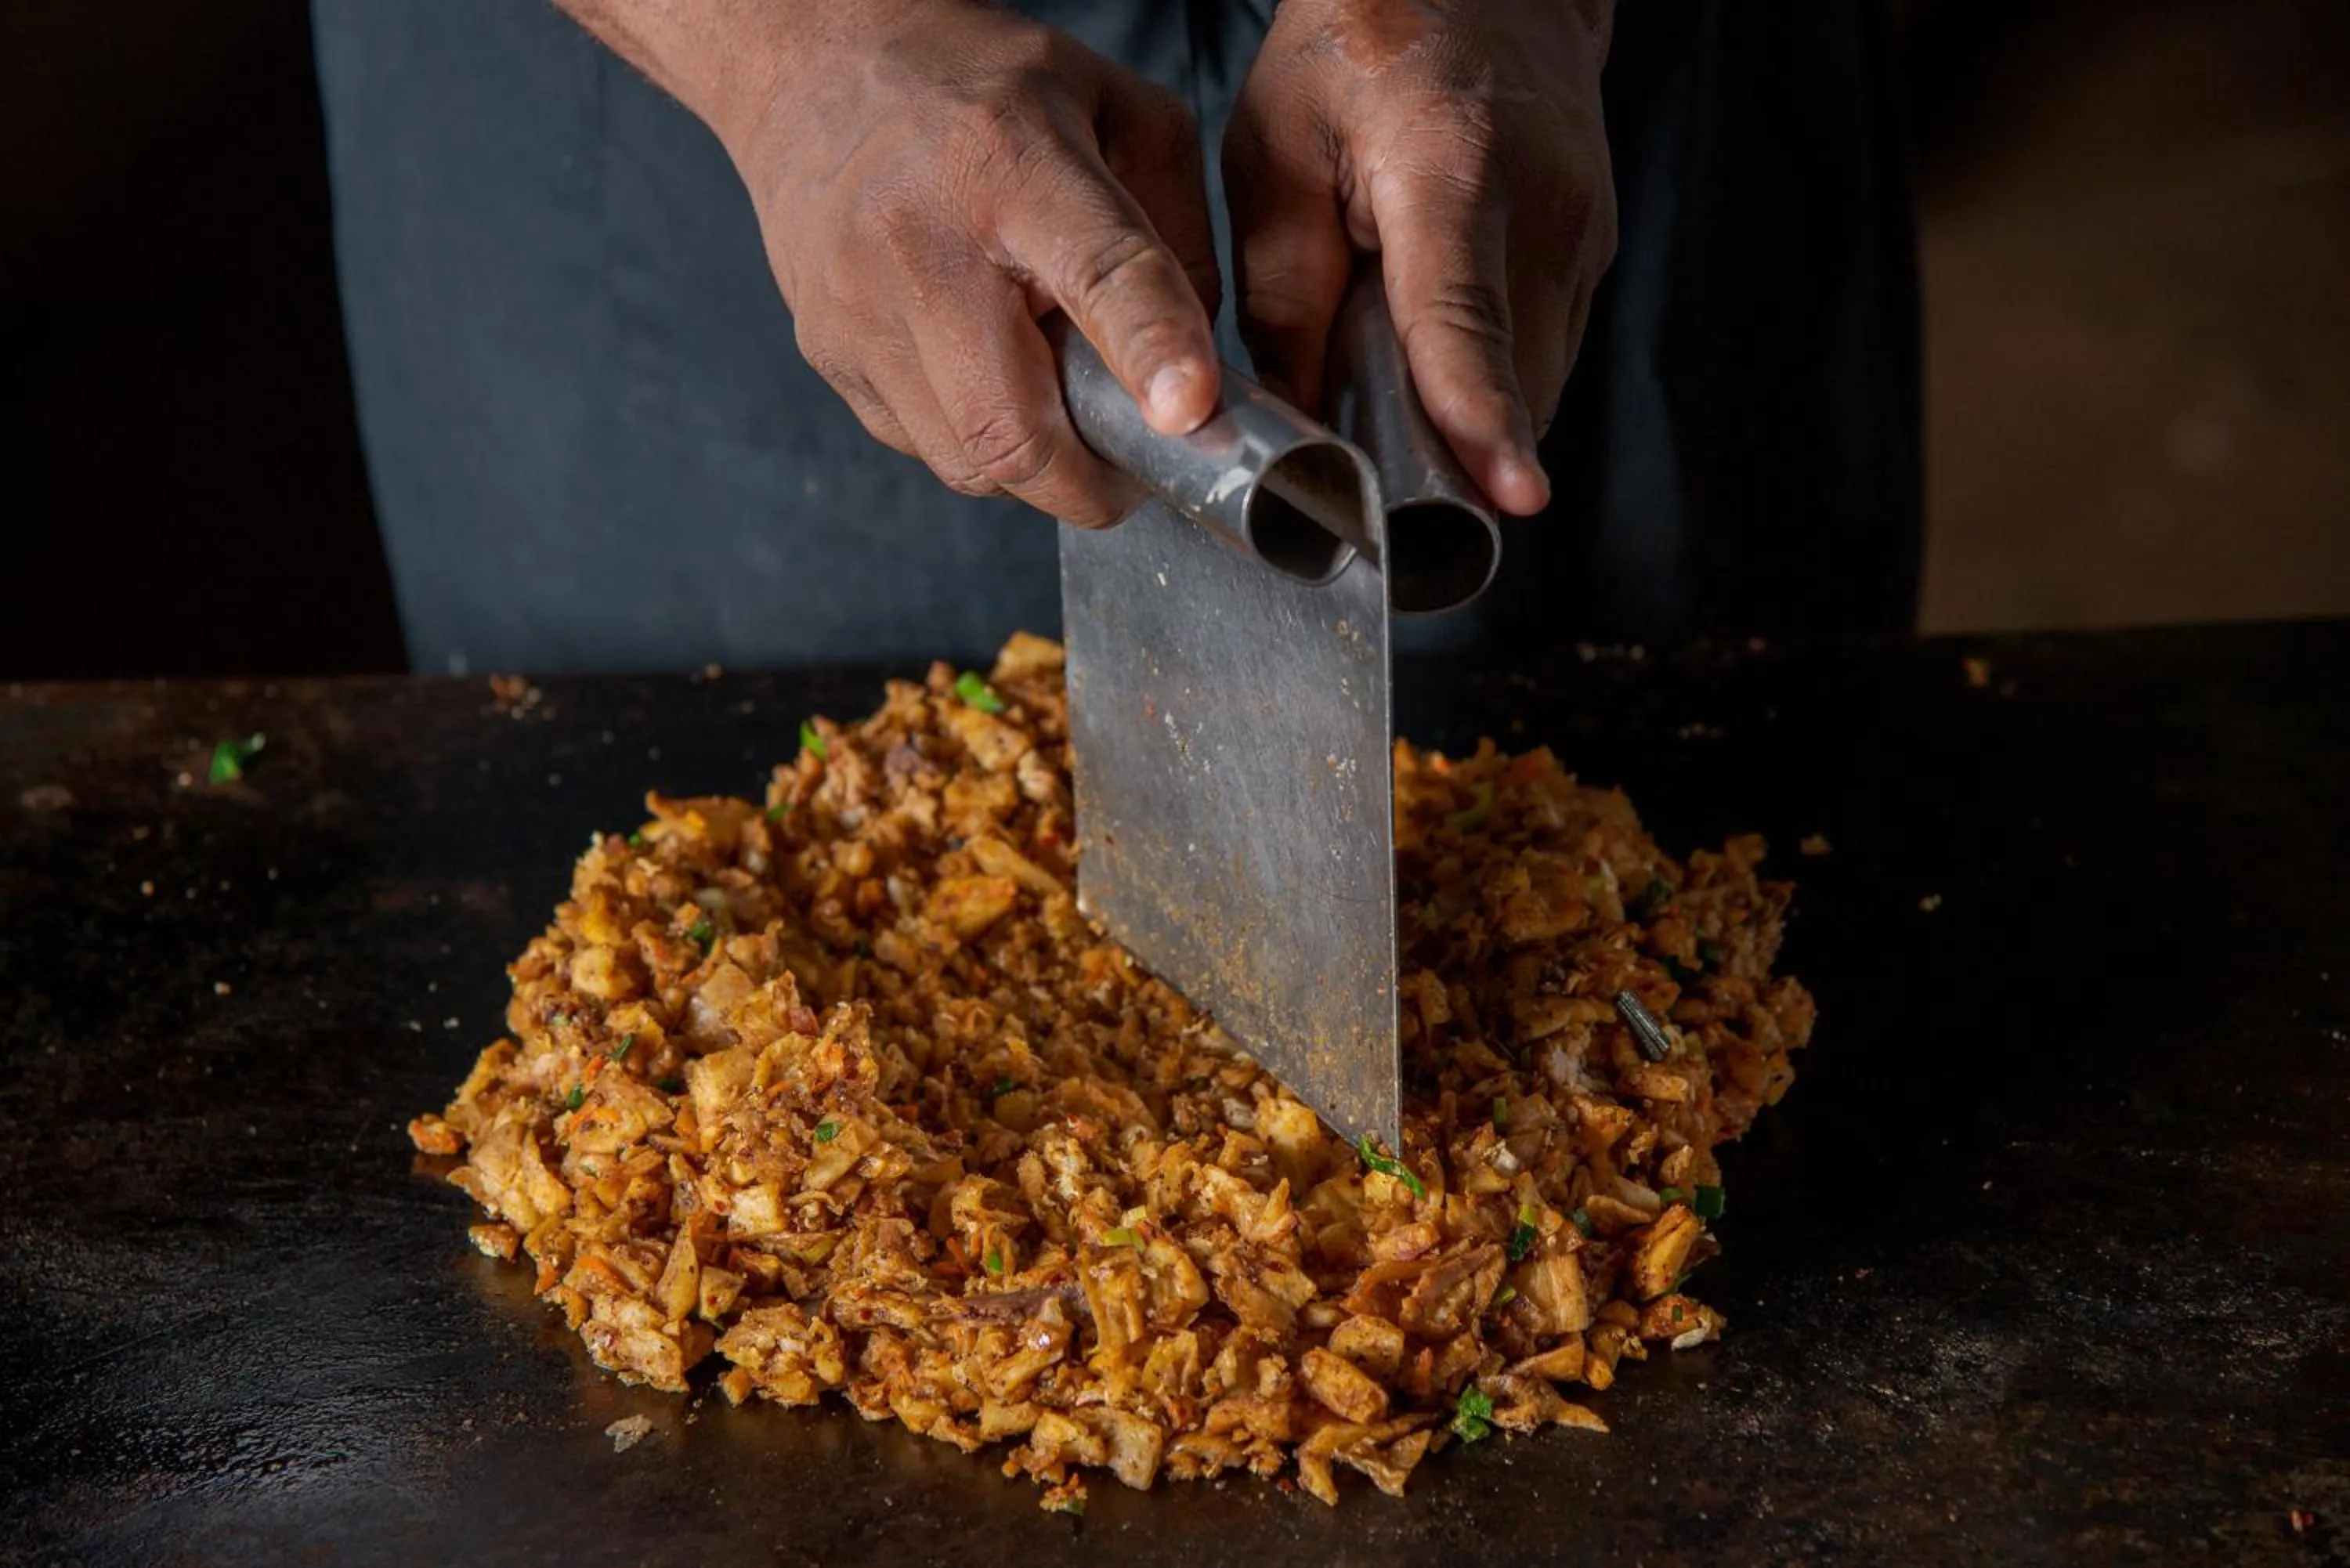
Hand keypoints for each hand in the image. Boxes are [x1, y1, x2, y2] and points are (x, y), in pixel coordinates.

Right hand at [722, 3, 1221, 524]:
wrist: (812, 71)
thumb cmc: (980, 90)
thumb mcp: (1118, 112)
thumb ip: (1178, 238)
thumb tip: (1200, 378)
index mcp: (1011, 162)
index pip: (1096, 273)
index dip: (1150, 350)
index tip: (1191, 411)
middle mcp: (920, 242)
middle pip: (1012, 428)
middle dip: (1093, 483)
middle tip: (1135, 463)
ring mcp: (859, 311)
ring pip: (969, 462)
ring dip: (1036, 463)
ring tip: (1054, 395)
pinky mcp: (829, 356)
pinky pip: (926, 447)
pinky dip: (977, 438)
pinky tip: (987, 371)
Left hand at [1224, 0, 1617, 515]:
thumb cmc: (1362, 46)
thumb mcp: (1277, 148)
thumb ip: (1281, 292)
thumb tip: (1292, 419)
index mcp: (1451, 169)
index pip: (1466, 319)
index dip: (1483, 417)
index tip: (1509, 495)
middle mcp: (1543, 209)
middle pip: (1512, 380)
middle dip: (1445, 449)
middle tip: (1367, 467)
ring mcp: (1584, 235)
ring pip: (1534, 384)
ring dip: (1465, 417)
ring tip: (1391, 381)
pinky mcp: (1593, 255)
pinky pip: (1541, 356)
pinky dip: (1487, 380)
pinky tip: (1430, 350)